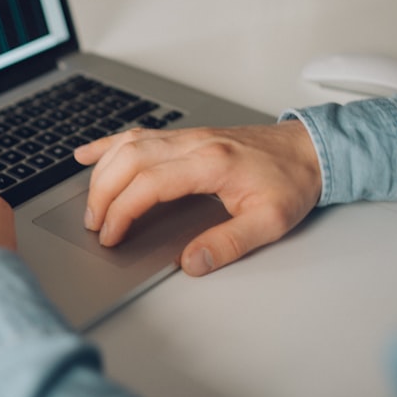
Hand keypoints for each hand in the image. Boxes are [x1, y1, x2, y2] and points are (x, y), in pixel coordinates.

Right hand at [74, 120, 321, 275]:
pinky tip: (87, 155)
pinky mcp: (183, 137)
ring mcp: (186, 137)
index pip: (149, 184)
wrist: (309, 151)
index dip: (122, 211)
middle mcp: (193, 144)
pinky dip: (108, 145)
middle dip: (102, 194)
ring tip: (90, 204)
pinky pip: (137, 135)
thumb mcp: (270, 222)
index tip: (112, 236)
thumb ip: (229, 243)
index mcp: (211, 163)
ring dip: (102, 173)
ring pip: (128, 145)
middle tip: (94, 225)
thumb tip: (191, 261)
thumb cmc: (291, 182)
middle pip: (129, 160)